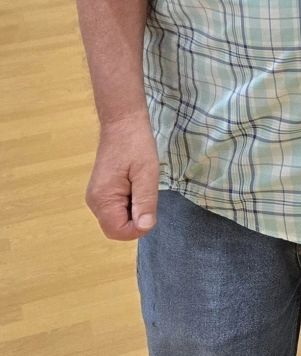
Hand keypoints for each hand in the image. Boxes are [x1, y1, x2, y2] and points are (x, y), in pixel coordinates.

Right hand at [86, 111, 160, 239]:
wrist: (122, 124)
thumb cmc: (136, 145)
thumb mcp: (147, 173)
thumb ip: (145, 201)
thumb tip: (144, 227)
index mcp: (103, 199)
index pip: (118, 231)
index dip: (138, 228)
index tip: (151, 209)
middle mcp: (94, 202)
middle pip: (116, 228)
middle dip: (136, 220)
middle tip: (146, 195)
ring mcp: (96, 197)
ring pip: (117, 219)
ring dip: (133, 211)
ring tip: (141, 187)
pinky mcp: (102, 192)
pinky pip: (116, 209)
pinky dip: (129, 204)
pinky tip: (136, 186)